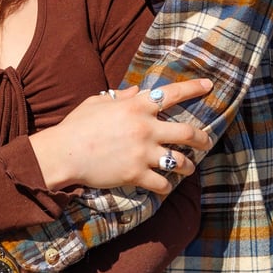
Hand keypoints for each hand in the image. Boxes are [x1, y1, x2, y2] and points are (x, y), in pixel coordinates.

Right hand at [30, 78, 212, 189]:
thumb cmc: (77, 125)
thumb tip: (136, 90)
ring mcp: (143, 152)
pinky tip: (166, 186)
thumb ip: (120, 96)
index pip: (173, 93)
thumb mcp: (98, 102)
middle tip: (207, 142)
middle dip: (202, 138)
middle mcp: (146, 127)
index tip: (209, 87)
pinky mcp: (136, 174)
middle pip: (188, 132)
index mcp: (137, 106)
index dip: (193, 89)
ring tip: (188, 168)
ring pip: (180, 160)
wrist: (64, 153)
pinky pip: (162, 183)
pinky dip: (167, 186)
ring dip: (188, 165)